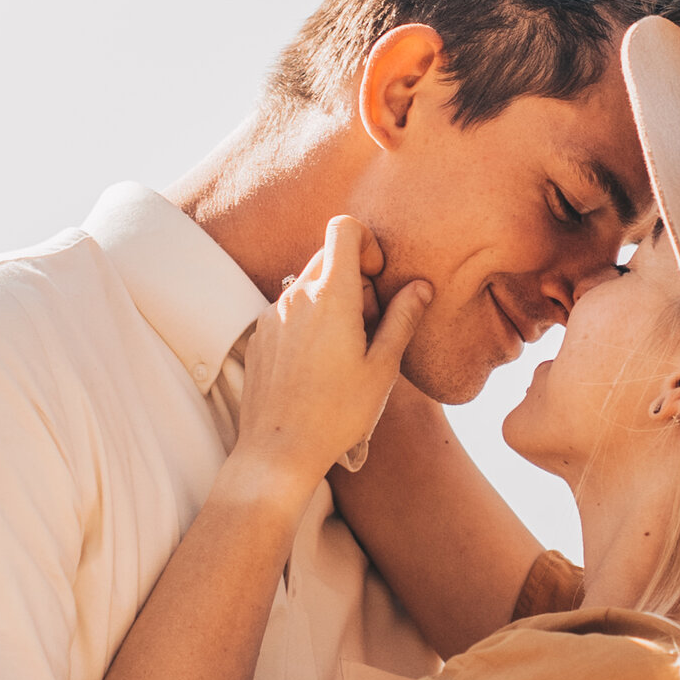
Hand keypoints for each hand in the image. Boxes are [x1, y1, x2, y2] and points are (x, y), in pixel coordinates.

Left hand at [233, 217, 430, 498]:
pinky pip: (289, 311)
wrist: (278, 451)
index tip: (378, 279)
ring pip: (308, 286)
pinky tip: (318, 366)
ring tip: (344, 352)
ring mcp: (272, 315)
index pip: (344, 228)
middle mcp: (296, 297)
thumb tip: (420, 286)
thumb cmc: (337, 413)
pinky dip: (309, 322)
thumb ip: (402, 318)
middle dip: (355, 280)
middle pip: (328, 258)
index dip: (367, 243)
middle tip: (370, 327)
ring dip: (332, 303)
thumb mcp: (382, 367)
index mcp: (331, 296)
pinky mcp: (259, 336)